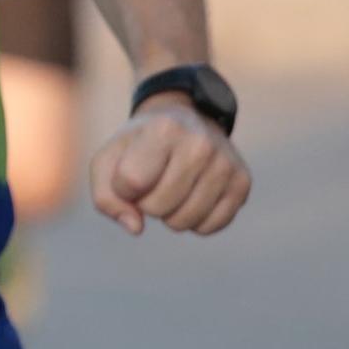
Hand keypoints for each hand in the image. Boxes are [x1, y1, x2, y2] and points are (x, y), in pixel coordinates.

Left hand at [89, 94, 250, 236]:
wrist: (185, 120)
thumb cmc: (140, 145)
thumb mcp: (110, 160)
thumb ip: (105, 197)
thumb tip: (136, 228)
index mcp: (164, 128)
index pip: (131, 183)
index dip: (123, 188)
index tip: (130, 171)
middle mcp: (200, 143)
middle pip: (157, 207)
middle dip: (146, 203)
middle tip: (154, 179)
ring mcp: (225, 163)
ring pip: (184, 222)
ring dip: (170, 214)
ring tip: (173, 187)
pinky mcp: (242, 182)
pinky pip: (210, 227)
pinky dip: (195, 221)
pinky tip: (193, 196)